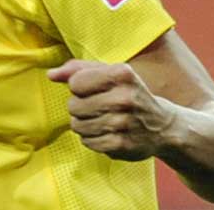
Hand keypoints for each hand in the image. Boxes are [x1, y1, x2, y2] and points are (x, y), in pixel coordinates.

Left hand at [47, 59, 176, 161]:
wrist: (162, 126)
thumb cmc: (128, 93)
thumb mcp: (109, 73)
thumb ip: (78, 69)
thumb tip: (51, 74)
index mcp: (122, 73)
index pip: (75, 82)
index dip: (80, 87)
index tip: (95, 89)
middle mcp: (124, 97)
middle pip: (73, 105)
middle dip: (80, 107)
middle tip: (99, 107)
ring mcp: (123, 123)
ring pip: (77, 125)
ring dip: (84, 124)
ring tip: (103, 120)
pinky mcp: (121, 145)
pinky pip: (87, 142)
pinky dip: (92, 139)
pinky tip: (108, 133)